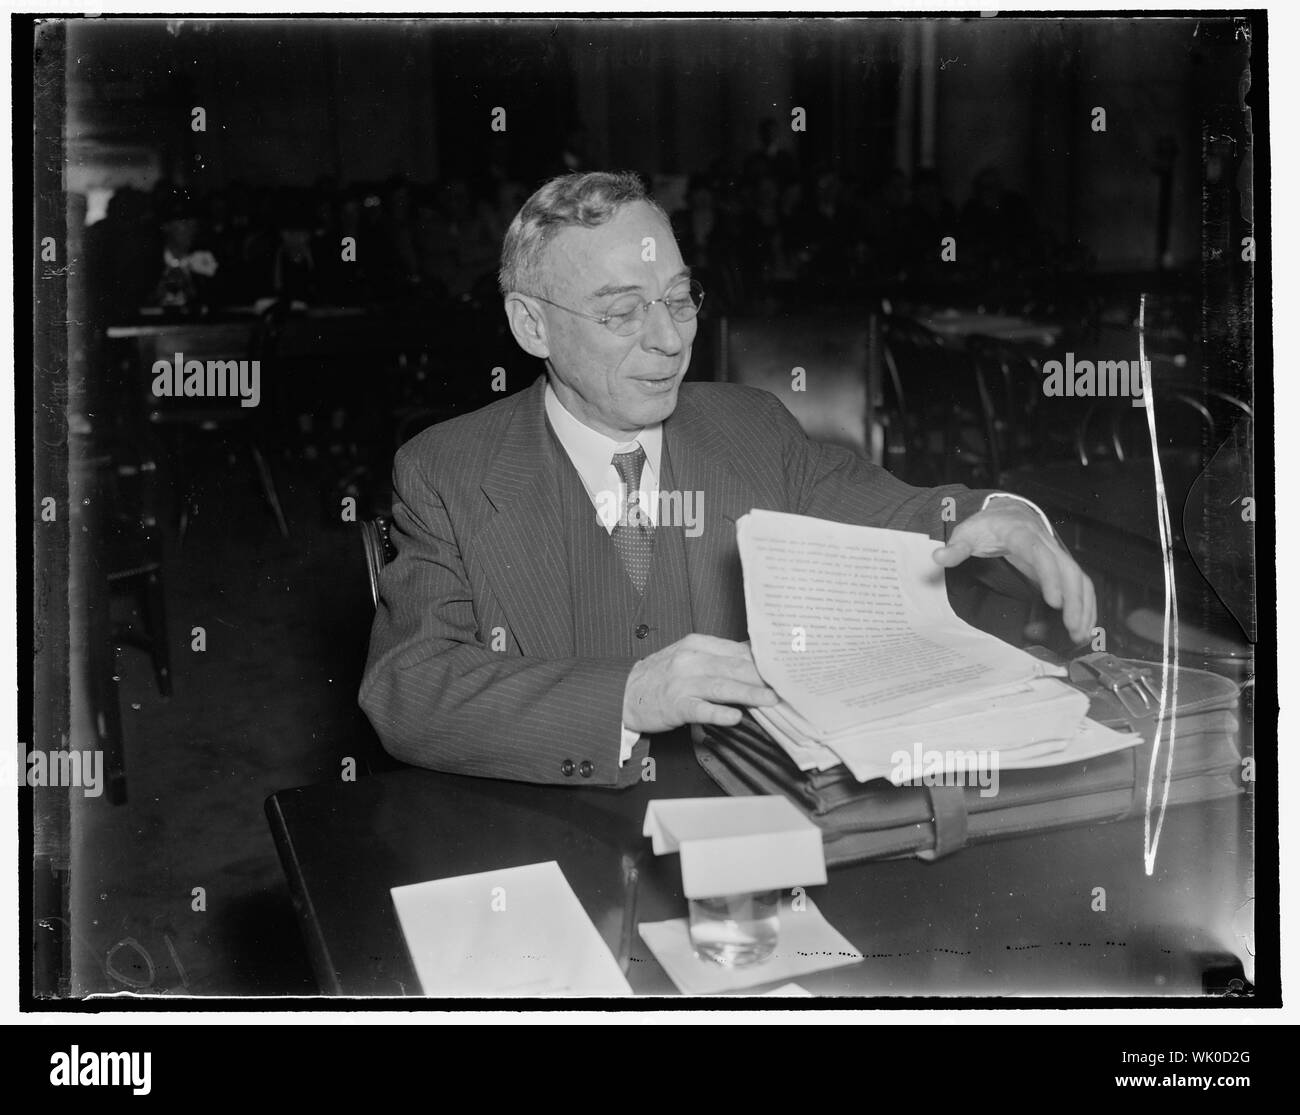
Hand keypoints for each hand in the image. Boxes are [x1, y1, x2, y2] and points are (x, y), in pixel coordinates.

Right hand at [622, 634, 778, 733]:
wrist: (623, 692)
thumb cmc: (661, 675)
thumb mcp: (688, 655)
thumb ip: (719, 656)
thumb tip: (755, 656)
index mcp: (697, 644)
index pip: (737, 650)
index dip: (764, 660)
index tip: (787, 667)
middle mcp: (690, 659)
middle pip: (734, 667)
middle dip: (763, 677)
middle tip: (788, 685)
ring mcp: (682, 682)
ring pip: (721, 686)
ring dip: (749, 693)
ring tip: (770, 700)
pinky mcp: (674, 705)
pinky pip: (700, 709)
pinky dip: (718, 714)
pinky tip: (735, 718)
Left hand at [932, 497, 1096, 643]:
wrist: (1007, 514)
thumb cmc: (987, 526)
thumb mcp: (967, 533)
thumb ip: (955, 548)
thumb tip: (938, 557)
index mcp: (1022, 535)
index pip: (1041, 555)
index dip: (1050, 577)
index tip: (1055, 601)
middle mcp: (1046, 543)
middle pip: (1068, 570)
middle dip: (1075, 599)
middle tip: (1073, 628)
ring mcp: (1056, 554)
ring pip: (1079, 578)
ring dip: (1084, 606)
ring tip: (1081, 634)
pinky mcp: (1060, 566)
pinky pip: (1080, 584)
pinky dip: (1086, 604)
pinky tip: (1084, 626)